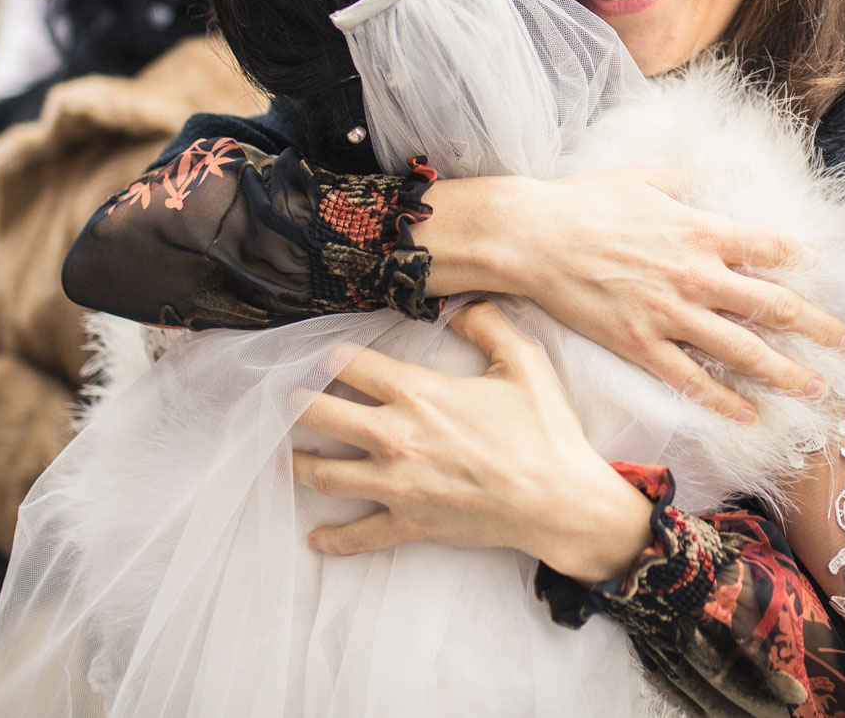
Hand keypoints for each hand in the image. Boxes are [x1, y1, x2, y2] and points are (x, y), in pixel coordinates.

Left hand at [292, 301, 655, 582]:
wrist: (558, 501)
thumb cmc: (543, 431)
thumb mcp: (523, 362)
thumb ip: (489, 323)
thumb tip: (462, 304)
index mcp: (418, 393)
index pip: (350, 364)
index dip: (326, 354)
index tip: (315, 352)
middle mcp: (395, 436)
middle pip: (320, 415)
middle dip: (296, 404)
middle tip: (286, 399)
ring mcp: (397, 484)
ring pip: (324, 475)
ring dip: (298, 464)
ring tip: (287, 456)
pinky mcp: (408, 522)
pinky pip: (359, 535)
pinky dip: (333, 538)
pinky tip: (315, 538)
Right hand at [420, 168, 844, 421]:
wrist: (532, 236)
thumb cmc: (587, 200)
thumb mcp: (650, 176)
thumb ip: (699, 179)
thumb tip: (740, 170)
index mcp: (703, 230)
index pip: (771, 250)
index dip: (804, 263)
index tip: (825, 276)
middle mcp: (697, 275)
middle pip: (774, 307)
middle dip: (818, 328)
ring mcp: (670, 314)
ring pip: (743, 351)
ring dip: (785, 372)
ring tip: (815, 388)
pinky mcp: (640, 345)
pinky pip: (691, 380)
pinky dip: (722, 400)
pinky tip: (748, 415)